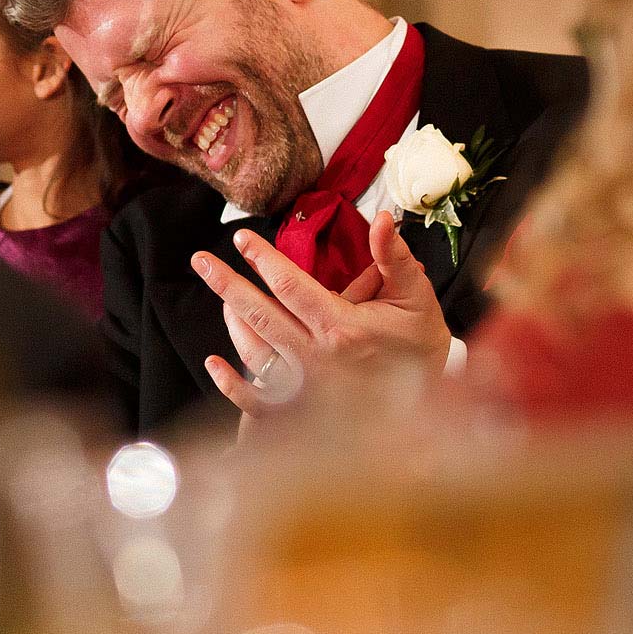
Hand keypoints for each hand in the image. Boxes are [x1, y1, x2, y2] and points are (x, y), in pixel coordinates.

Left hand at [194, 211, 450, 433]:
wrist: (432, 415)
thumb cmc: (421, 351)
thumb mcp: (416, 299)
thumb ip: (395, 258)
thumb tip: (384, 218)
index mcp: (342, 327)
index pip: (290, 285)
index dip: (263, 258)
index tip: (242, 238)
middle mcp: (316, 358)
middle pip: (260, 314)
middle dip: (226, 283)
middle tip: (200, 259)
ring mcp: (304, 389)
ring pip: (254, 351)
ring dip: (232, 323)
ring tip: (219, 296)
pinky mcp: (300, 414)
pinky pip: (256, 401)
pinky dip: (231, 384)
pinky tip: (213, 363)